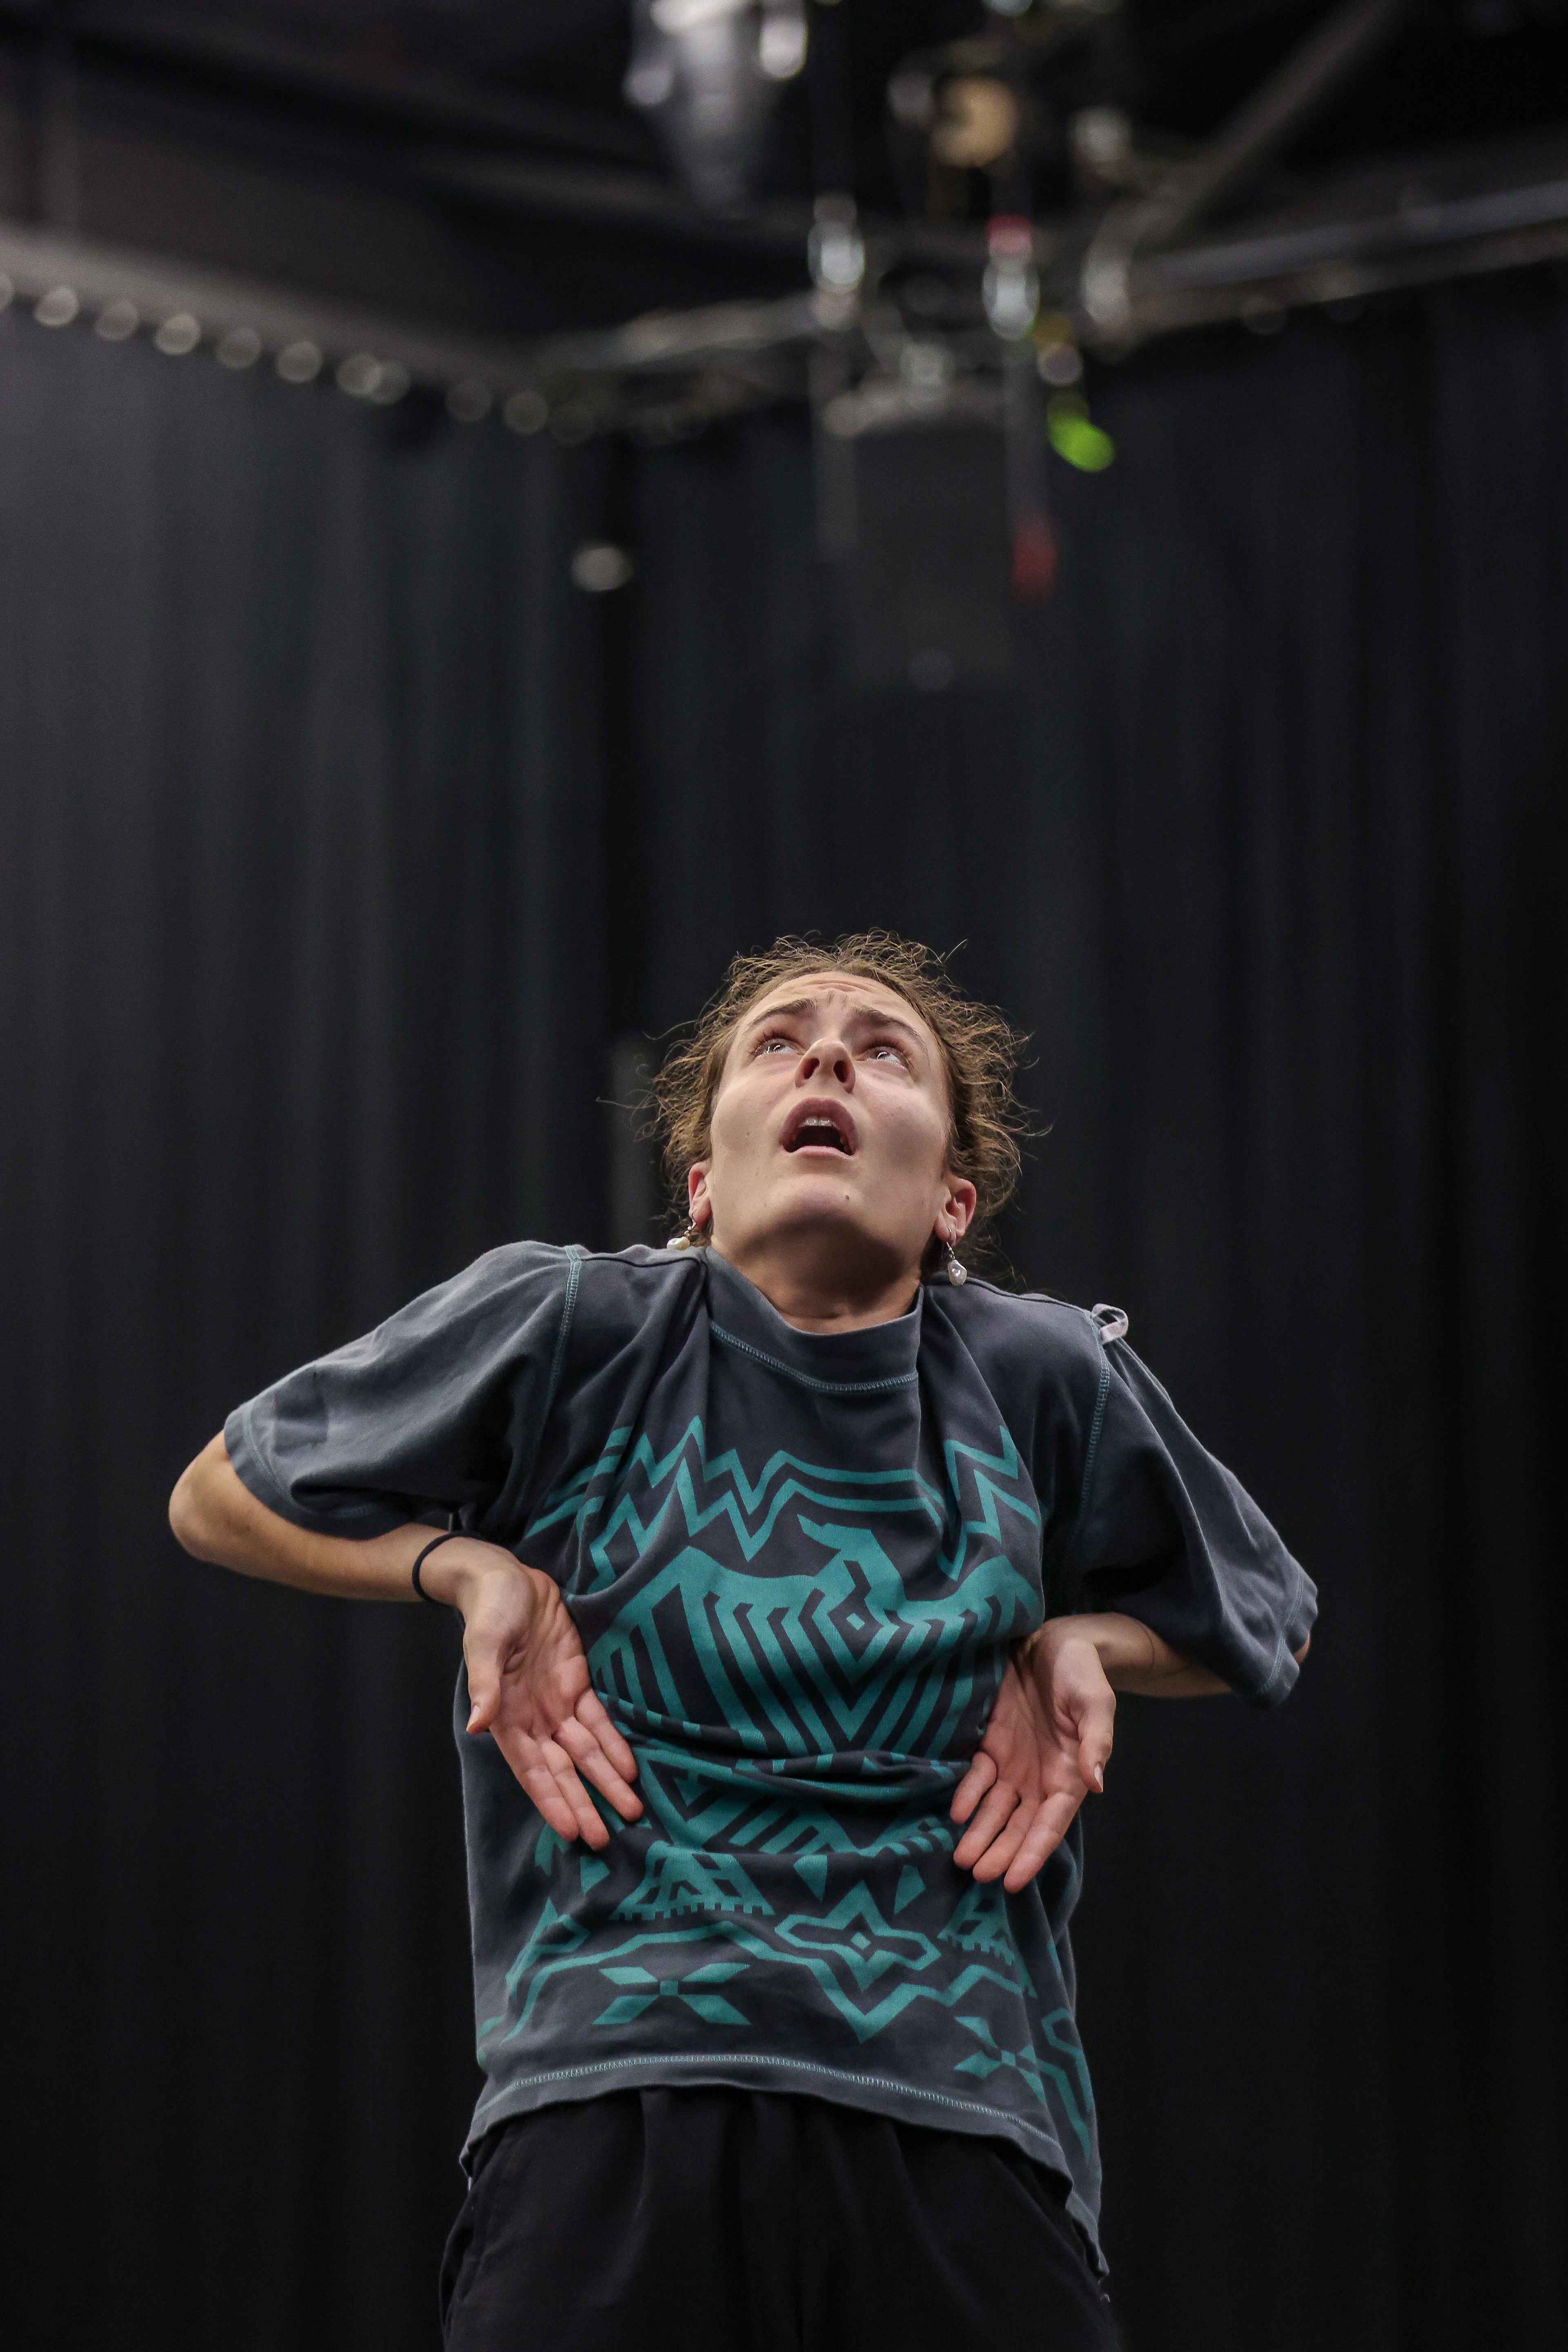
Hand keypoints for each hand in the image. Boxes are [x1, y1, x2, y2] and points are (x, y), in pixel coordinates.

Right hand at [444, 1543, 640, 1848]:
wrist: (505, 1577)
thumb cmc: (490, 1610)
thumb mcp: (485, 1643)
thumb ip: (484, 1685)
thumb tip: (474, 1724)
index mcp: (506, 1717)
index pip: (533, 1770)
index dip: (552, 1800)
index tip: (570, 1831)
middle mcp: (533, 1719)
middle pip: (563, 1770)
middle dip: (583, 1803)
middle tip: (605, 1839)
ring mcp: (556, 1703)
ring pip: (585, 1752)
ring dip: (606, 1781)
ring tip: (630, 1811)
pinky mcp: (576, 1682)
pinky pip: (598, 1720)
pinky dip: (613, 1744)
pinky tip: (630, 1767)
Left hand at [950, 1623, 1115, 1892]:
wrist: (1055, 1640)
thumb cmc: (1083, 1672)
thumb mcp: (1096, 1702)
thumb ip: (1096, 1742)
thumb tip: (1097, 1783)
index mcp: (1070, 1775)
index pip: (1051, 1823)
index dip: (1033, 1852)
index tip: (1014, 1880)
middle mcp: (1041, 1778)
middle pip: (1019, 1825)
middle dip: (1001, 1852)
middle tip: (978, 1877)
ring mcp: (1015, 1763)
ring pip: (996, 1809)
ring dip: (981, 1834)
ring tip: (962, 1859)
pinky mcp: (992, 1744)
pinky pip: (977, 1776)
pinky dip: (967, 1795)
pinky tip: (957, 1812)